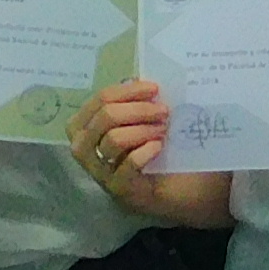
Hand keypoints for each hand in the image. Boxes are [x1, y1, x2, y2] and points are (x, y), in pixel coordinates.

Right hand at [71, 83, 172, 200]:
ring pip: (113, 140)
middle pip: (104, 118)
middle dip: (137, 109)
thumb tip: (136, 79)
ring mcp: (101, 173)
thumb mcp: (143, 119)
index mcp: (86, 127)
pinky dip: (145, 151)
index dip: (127, 90)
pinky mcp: (120, 191)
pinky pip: (127, 165)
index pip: (99, 100)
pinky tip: (158, 147)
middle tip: (164, 111)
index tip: (155, 89)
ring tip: (164, 129)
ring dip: (143, 129)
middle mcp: (86, 151)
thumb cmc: (158, 147)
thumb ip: (134, 101)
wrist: (182, 187)